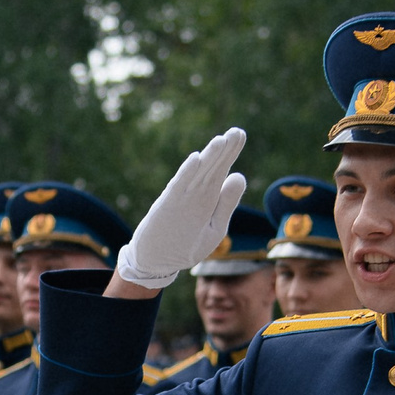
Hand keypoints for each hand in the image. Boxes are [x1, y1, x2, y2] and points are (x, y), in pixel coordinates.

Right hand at [117, 128, 248, 291]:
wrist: (155, 262)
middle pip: (212, 169)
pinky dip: (186, 175)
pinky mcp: (167, 209)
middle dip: (224, 151)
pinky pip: (178, 190)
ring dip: (209, 158)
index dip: (230, 153)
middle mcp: (194, 196)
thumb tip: (239, 175)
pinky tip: (195, 160)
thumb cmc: (185, 245)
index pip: (221, 171)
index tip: (239, 134)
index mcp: (208, 199)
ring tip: (221, 140)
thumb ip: (226, 204)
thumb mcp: (215, 227)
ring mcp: (180, 201)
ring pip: (198, 176)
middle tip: (237, 131)